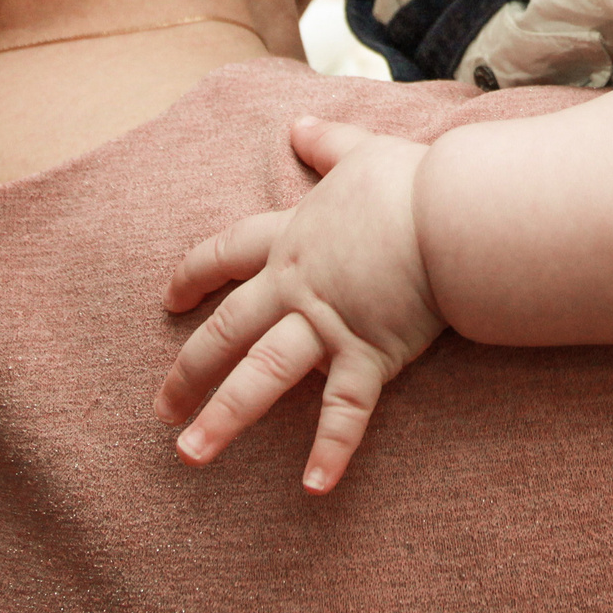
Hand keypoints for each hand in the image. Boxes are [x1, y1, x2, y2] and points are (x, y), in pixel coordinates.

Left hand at [155, 117, 441, 490]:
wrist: (452, 215)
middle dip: (190, 371)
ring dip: (223, 417)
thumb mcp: (361, 152)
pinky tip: (313, 488)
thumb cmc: (411, 182)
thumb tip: (300, 125)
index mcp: (293, 238)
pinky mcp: (369, 354)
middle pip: (228, 330)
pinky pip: (344, 410)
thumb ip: (327, 142)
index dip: (195, 274)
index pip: (227, 253)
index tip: (170, 299)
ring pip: (262, 375)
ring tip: (189, 454)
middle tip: (161, 409)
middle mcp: (298, 286)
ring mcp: (329, 324)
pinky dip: (330, 449)